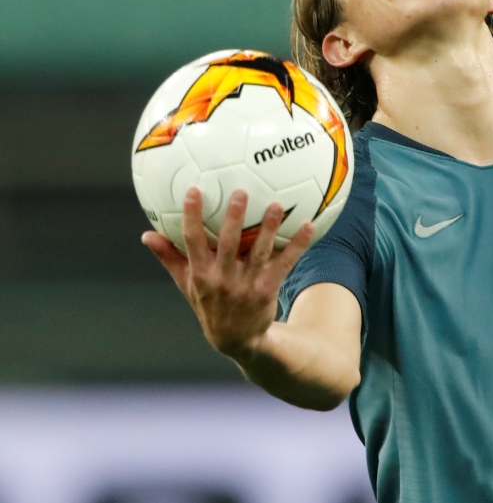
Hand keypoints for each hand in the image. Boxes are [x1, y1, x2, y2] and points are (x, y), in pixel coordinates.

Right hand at [141, 187, 314, 358]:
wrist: (236, 339)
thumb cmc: (209, 303)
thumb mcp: (186, 284)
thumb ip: (169, 257)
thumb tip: (146, 234)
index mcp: (201, 273)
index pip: (192, 241)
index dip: (191, 216)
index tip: (193, 190)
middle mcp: (222, 278)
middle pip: (228, 244)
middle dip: (234, 218)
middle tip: (241, 192)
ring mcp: (246, 285)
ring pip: (259, 252)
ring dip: (269, 228)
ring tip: (277, 205)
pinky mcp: (267, 289)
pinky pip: (285, 263)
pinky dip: (298, 245)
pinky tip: (308, 226)